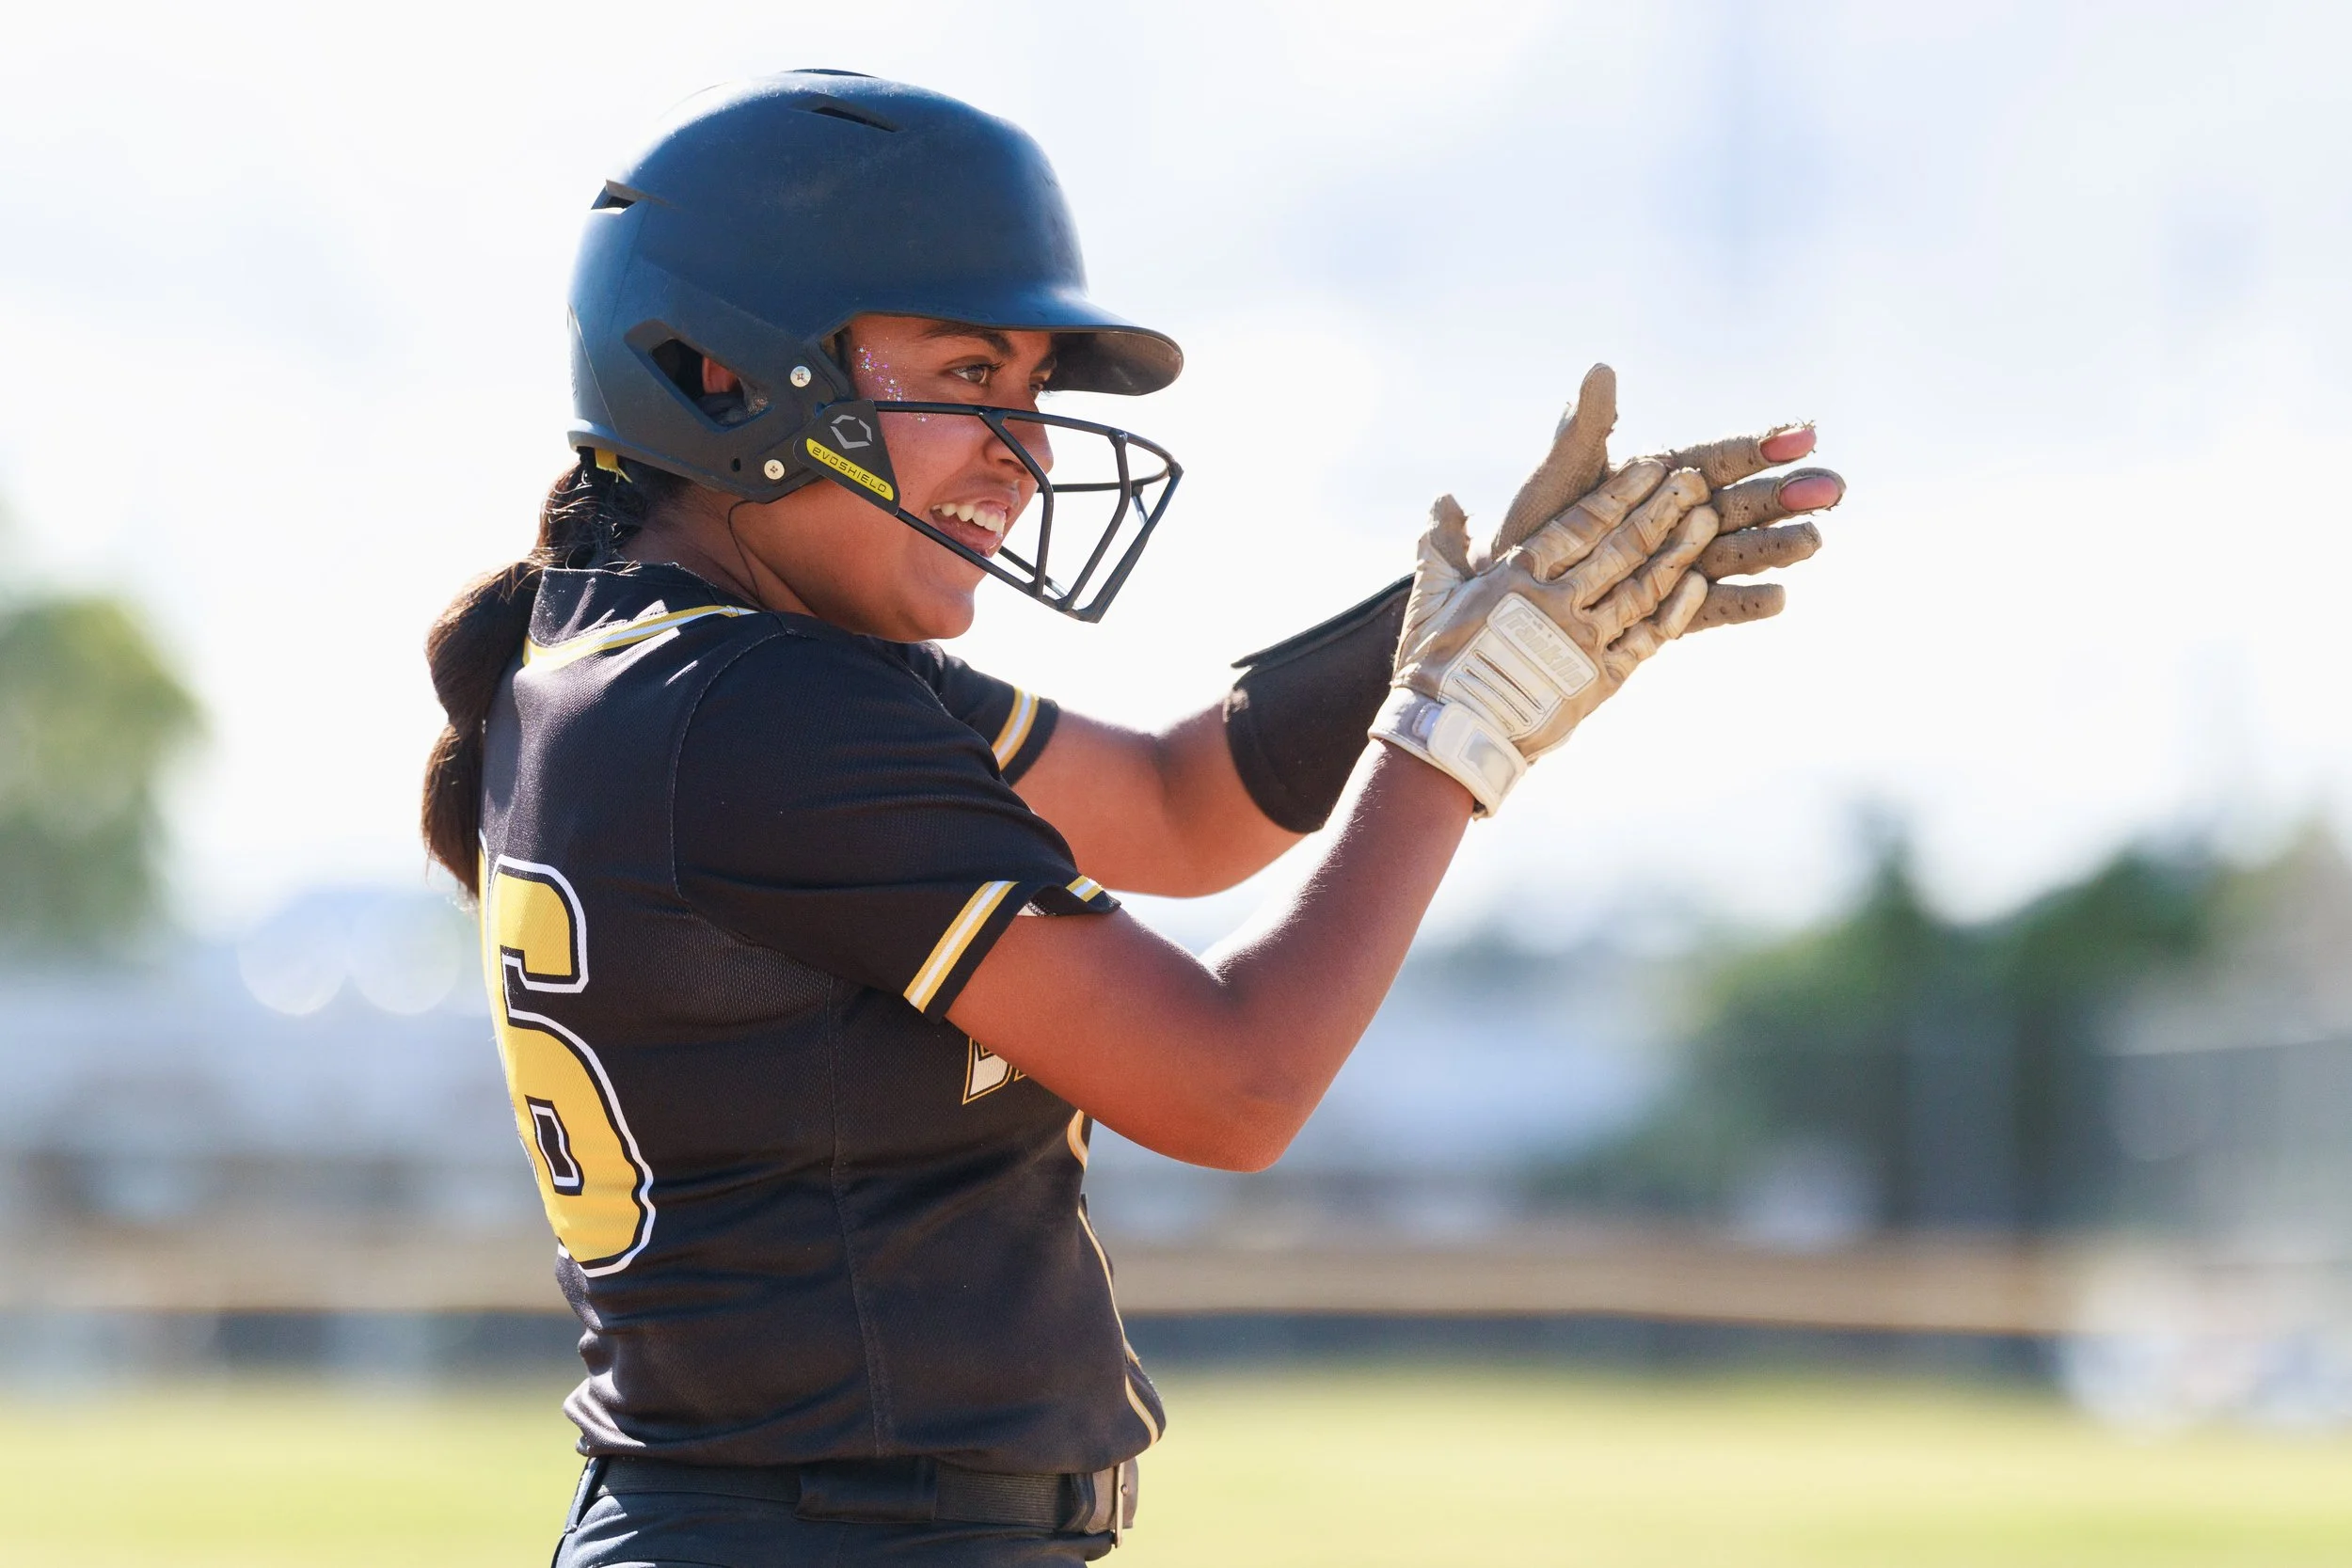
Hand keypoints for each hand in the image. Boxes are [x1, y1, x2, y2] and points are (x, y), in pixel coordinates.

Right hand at [1371, 459, 1714, 815]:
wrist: (1450, 736)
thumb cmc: (1433, 668)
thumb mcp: (1429, 599)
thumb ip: (1441, 545)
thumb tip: (1444, 500)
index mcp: (1518, 577)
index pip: (1581, 524)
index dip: (1619, 492)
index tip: (1650, 466)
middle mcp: (1558, 603)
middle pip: (1622, 547)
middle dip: (1662, 509)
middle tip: (1693, 479)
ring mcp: (1583, 642)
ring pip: (1644, 587)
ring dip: (1679, 550)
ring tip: (1706, 518)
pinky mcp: (1600, 681)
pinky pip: (1647, 639)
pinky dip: (1675, 610)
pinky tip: (1697, 582)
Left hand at [1491, 364, 1843, 631]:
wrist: (1514, 591)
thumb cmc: (1536, 525)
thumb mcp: (1559, 474)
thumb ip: (1586, 429)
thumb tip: (1601, 369)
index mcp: (1661, 478)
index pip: (1718, 458)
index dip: (1760, 446)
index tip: (1804, 435)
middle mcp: (1680, 520)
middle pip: (1743, 506)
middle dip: (1787, 497)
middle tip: (1833, 488)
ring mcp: (1679, 565)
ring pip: (1738, 554)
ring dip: (1775, 547)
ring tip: (1813, 541)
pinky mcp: (1671, 611)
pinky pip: (1710, 608)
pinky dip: (1742, 605)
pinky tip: (1778, 600)